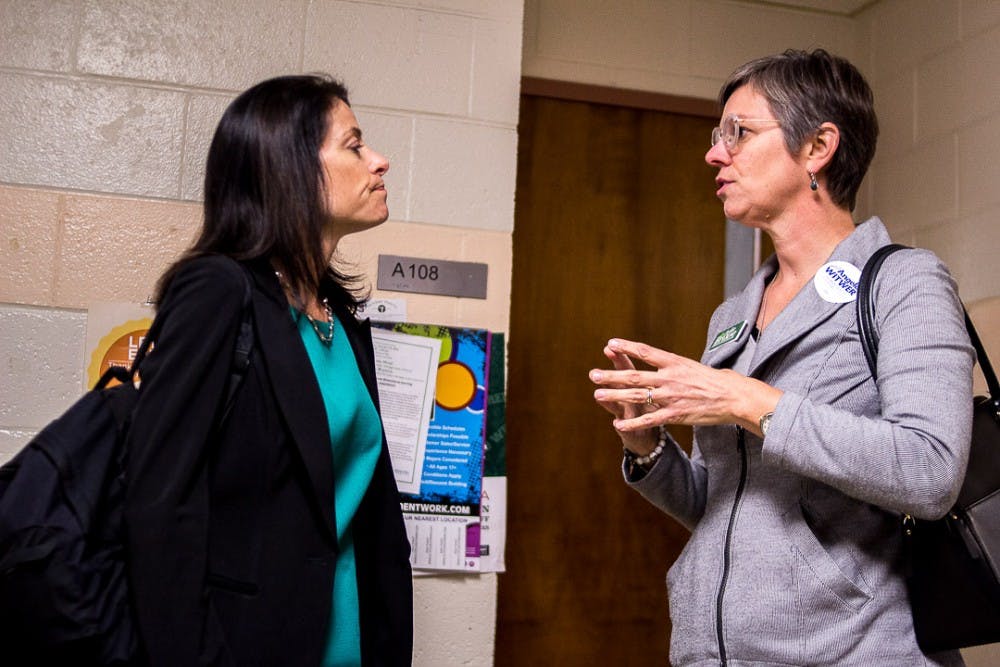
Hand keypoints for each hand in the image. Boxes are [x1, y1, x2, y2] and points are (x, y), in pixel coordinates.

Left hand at [589, 338, 781, 436]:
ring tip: (597, 393)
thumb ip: (677, 368)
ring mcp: (671, 396)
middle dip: (612, 375)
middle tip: (594, 374)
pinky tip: (617, 423)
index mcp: (676, 362)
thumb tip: (668, 365)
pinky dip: (632, 421)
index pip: (646, 352)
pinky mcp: (675, 414)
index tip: (610, 344)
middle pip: (635, 375)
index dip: (627, 348)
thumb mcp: (697, 367)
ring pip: (637, 396)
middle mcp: (670, 377)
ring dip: (615, 395)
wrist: (736, 397)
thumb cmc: (720, 382)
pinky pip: (649, 419)